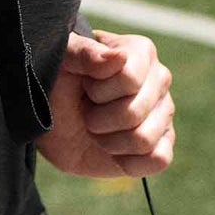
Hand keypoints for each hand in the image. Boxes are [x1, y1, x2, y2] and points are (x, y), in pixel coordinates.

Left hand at [34, 29, 174, 179]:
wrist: (52, 119)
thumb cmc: (57, 81)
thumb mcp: (61, 60)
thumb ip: (84, 53)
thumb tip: (120, 57)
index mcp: (140, 52)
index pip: (129, 79)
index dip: (98, 91)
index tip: (84, 85)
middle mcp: (159, 80)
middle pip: (134, 113)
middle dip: (98, 119)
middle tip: (87, 110)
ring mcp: (163, 113)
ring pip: (144, 139)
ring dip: (109, 141)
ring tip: (97, 129)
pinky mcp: (161, 144)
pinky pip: (158, 160)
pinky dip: (127, 162)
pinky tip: (112, 150)